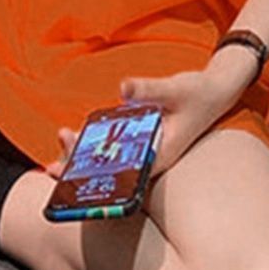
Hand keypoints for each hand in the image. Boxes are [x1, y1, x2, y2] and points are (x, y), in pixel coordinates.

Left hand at [44, 50, 257, 180]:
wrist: (216, 90)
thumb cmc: (198, 92)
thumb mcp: (174, 89)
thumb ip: (149, 89)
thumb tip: (122, 88)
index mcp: (160, 157)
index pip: (122, 177)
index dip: (94, 181)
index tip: (69, 177)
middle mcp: (152, 159)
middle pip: (112, 173)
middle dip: (82, 169)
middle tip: (51, 166)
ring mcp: (147, 151)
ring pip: (112, 161)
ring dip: (86, 157)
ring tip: (58, 152)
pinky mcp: (144, 139)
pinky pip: (117, 147)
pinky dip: (98, 145)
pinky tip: (79, 141)